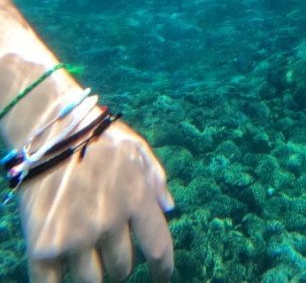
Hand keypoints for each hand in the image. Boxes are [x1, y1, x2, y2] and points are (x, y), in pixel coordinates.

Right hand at [17, 120, 173, 282]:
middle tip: (110, 251)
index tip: (162, 277)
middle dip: (120, 263)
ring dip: (93, 275)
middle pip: (122, 267)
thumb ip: (156, 178)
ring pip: (92, 282)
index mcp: (135, 197)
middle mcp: (109, 221)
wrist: (48, 131)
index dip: (163, 268)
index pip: (158, 247)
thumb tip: (170, 209)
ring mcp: (75, 237)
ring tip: (87, 259)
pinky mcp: (43, 247)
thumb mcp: (135, 147)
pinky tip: (61, 279)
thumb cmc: (96, 136)